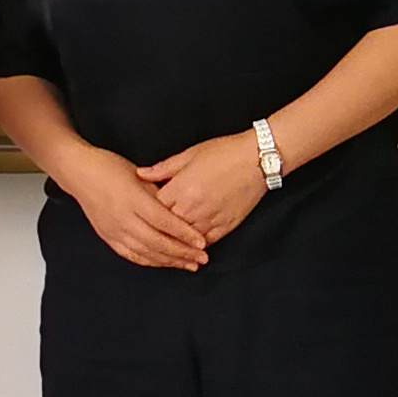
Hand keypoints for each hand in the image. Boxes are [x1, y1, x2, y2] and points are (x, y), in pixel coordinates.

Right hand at [58, 143, 209, 269]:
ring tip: (188, 264)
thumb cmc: (109, 168)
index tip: (201, 242)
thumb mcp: (139, 175)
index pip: (164, 222)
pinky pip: (131, 255)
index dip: (184, 234)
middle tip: (201, 258)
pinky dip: (150, 261)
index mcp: (133, 199)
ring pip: (146, 252)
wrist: (79, 173)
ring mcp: (114, 230)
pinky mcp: (108, 237)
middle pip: (157, 242)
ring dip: (169, 261)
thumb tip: (180, 211)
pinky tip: (163, 263)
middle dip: (182, 252)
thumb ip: (159, 194)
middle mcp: (123, 218)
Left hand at [136, 132, 271, 242]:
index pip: (154, 208)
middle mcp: (193, 208)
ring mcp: (210, 219)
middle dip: (160, 227)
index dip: (148, 209)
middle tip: (151, 228)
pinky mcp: (226, 226)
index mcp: (181, 189)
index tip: (143, 210)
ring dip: (177, 239)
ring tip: (168, 240)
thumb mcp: (189, 155)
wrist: (257, 159)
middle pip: (167, 227)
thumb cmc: (224, 153)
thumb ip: (163, 168)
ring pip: (185, 239)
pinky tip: (191, 243)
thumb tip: (141, 174)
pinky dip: (196, 244)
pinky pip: (206, 242)